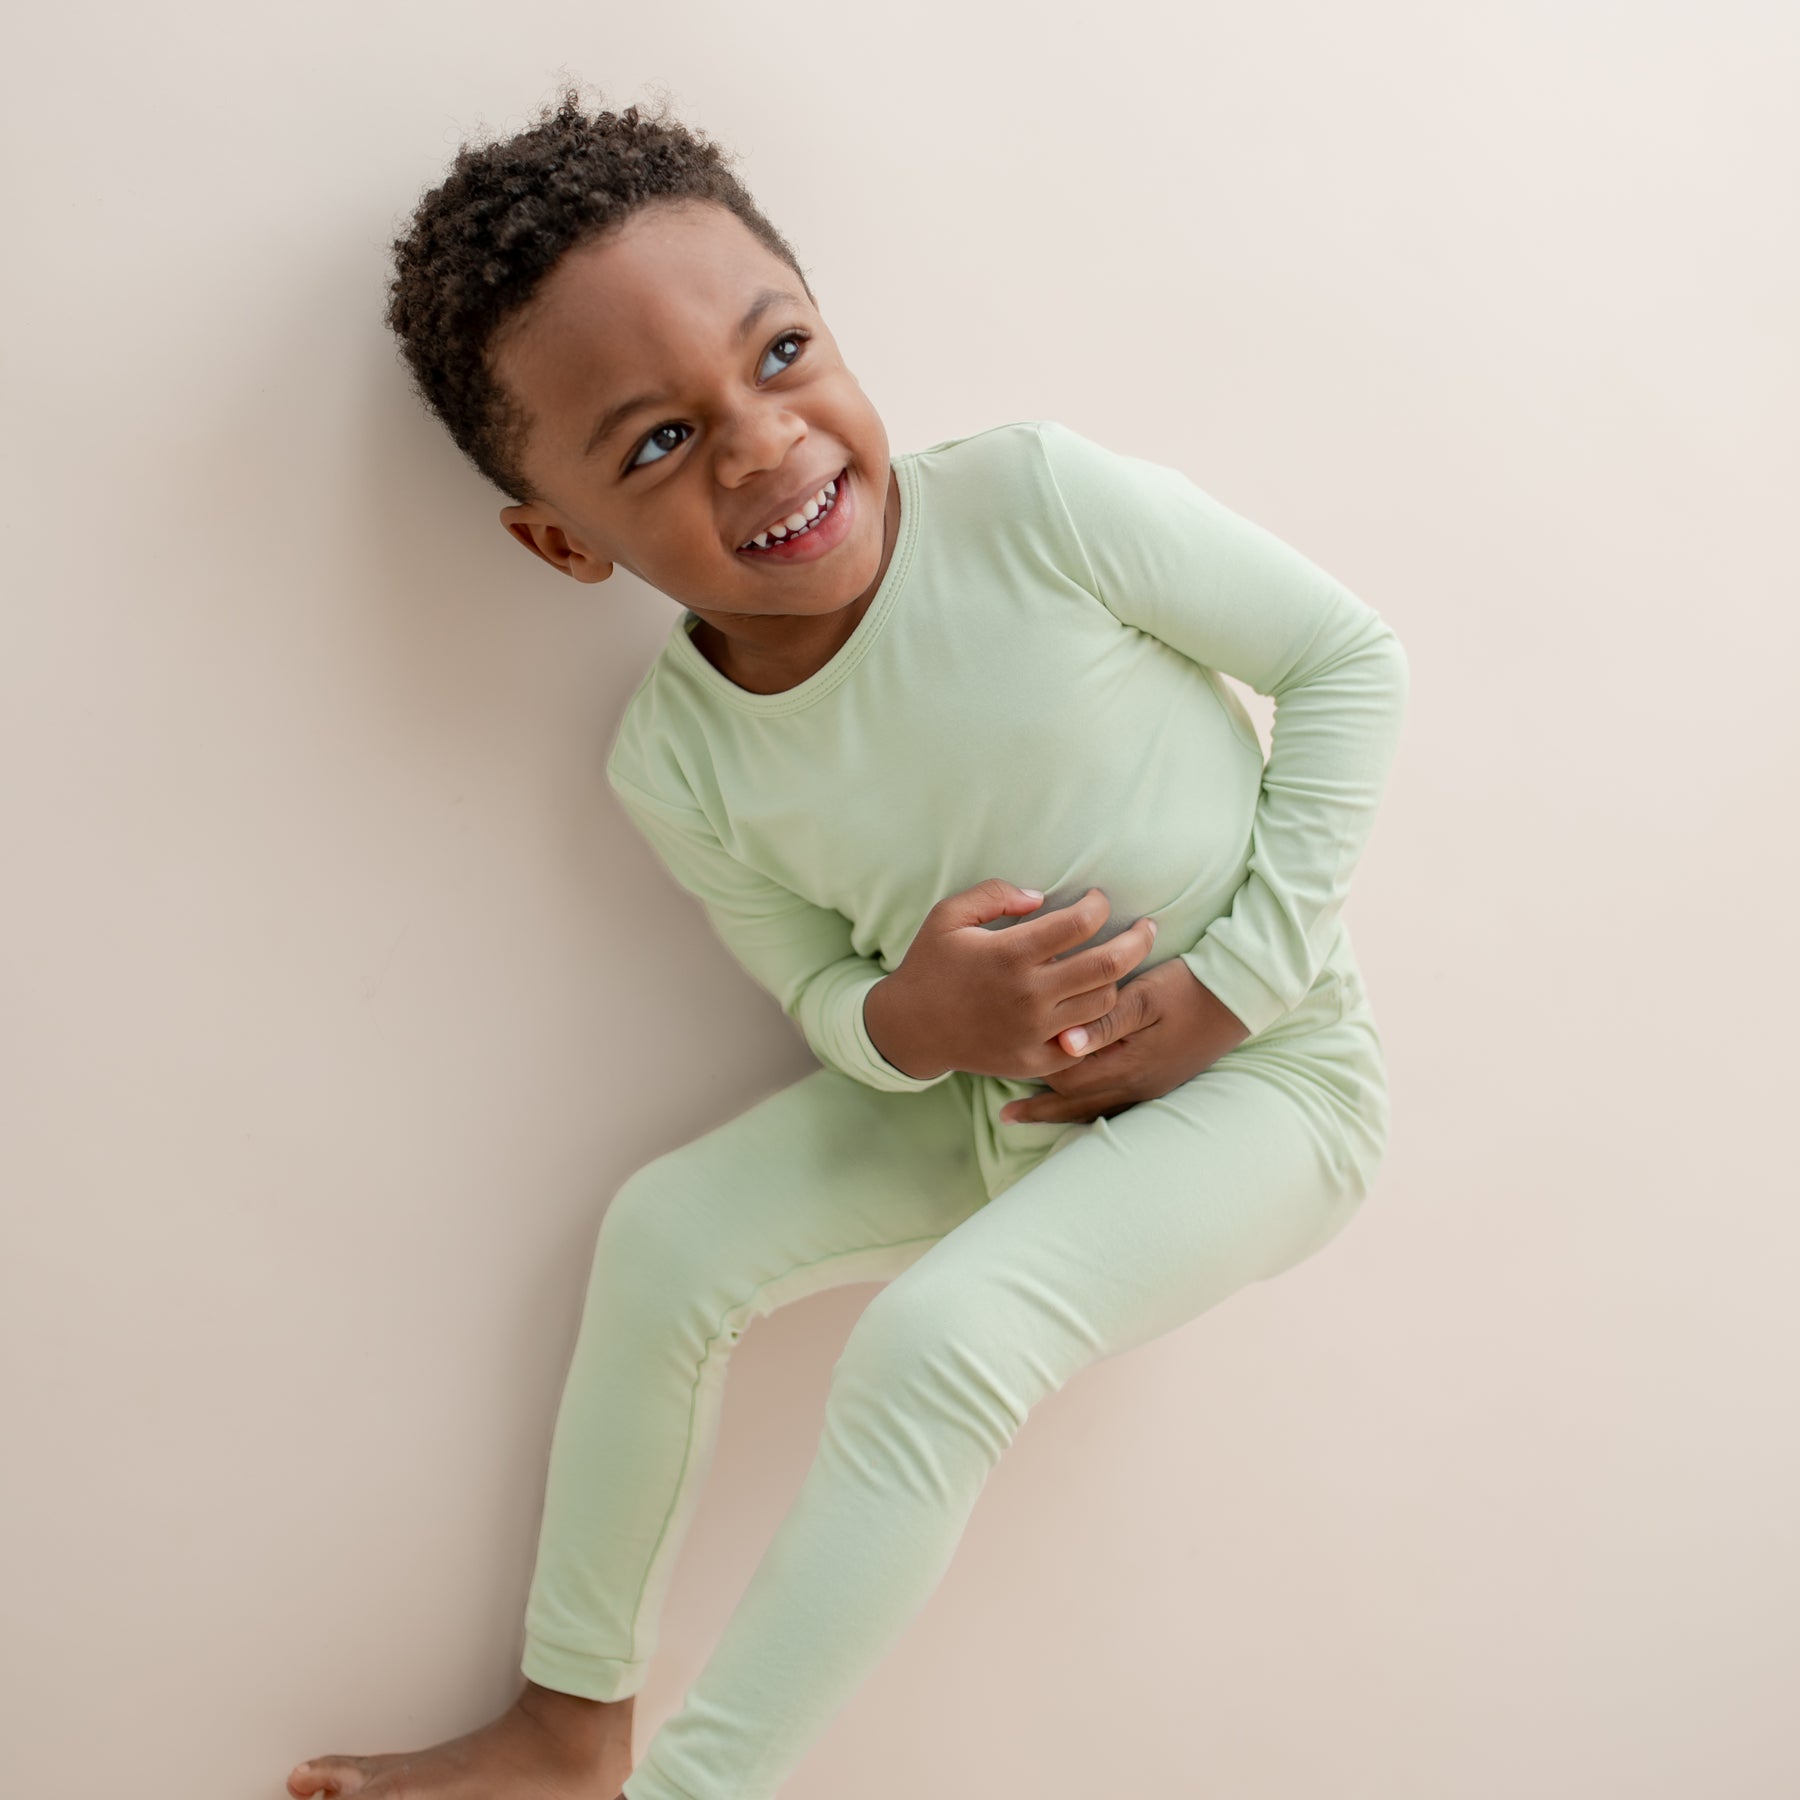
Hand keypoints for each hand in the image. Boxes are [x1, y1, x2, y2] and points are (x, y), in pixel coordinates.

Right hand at [875, 882, 1160, 1082]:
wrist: (911, 1028)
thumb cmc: (931, 964)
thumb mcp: (948, 915)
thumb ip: (994, 894)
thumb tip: (1041, 897)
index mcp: (1009, 954)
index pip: (1079, 923)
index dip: (1098, 905)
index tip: (1098, 899)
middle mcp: (1028, 994)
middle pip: (1109, 965)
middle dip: (1138, 939)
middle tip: (1148, 927)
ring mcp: (1033, 1031)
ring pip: (1103, 1002)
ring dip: (1117, 979)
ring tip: (1117, 964)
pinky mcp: (1034, 1059)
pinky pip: (1086, 1042)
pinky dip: (1100, 1023)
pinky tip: (1101, 1004)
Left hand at [997, 958, 1250, 1124]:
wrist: (1238, 996)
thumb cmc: (1187, 988)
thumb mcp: (1145, 996)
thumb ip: (1104, 1021)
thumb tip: (1063, 1044)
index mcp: (1129, 1065)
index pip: (1067, 1078)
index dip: (1036, 1071)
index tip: (1008, 1064)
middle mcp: (1136, 1086)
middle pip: (1075, 1103)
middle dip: (1041, 1106)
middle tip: (1005, 1112)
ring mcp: (1149, 1089)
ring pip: (1093, 1112)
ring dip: (1058, 1115)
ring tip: (1025, 1119)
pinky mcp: (1158, 1084)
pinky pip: (1113, 1108)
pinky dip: (1085, 1110)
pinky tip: (1073, 1109)